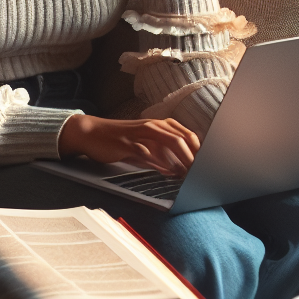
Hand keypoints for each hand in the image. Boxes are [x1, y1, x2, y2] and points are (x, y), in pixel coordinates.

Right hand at [58, 114, 199, 176]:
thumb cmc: (121, 140)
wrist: (92, 133)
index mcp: (160, 125)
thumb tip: (178, 169)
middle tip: (200, 173)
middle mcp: (153, 125)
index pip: (188, 135)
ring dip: (180, 159)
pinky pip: (146, 152)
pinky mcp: (127, 143)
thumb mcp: (144, 144)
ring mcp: (140, 133)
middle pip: (181, 139)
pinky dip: (158, 163)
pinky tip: (166, 172)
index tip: (206, 165)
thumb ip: (162, 154)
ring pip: (168, 142)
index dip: (199, 150)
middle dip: (193, 157)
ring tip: (188, 174)